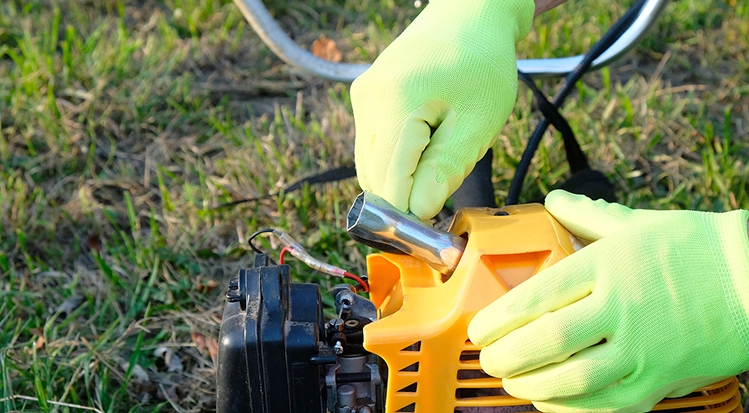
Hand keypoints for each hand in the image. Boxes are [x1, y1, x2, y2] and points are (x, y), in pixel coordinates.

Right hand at [351, 0, 534, 219]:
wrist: (469, 14)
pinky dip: (392, 163)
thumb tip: (419, 213)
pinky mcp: (364, 98)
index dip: (407, 220)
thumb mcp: (478, 123)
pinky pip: (371, 146)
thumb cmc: (482, 66)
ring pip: (368, 165)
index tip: (429, 242)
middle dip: (400, 205)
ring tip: (433, 182)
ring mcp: (362, 98)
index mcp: (396, 106)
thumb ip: (446, 170)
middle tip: (435, 220)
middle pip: (373, 178)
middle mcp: (367, 102)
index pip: (389, 184)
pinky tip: (421, 157)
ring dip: (396, 183)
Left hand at [467, 190, 748, 412]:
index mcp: (605, 267)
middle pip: (546, 341)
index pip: (536, 297)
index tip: (478, 330)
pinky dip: (571, 408)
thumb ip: (587, 214)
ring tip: (511, 382)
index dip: (498, 319)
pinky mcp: (659, 381)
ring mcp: (641, 349)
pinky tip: (550, 403)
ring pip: (572, 379)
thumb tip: (554, 197)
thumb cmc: (693, 249)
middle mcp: (619, 308)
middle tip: (487, 359)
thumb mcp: (635, 224)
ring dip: (530, 386)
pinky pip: (606, 405)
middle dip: (505, 356)